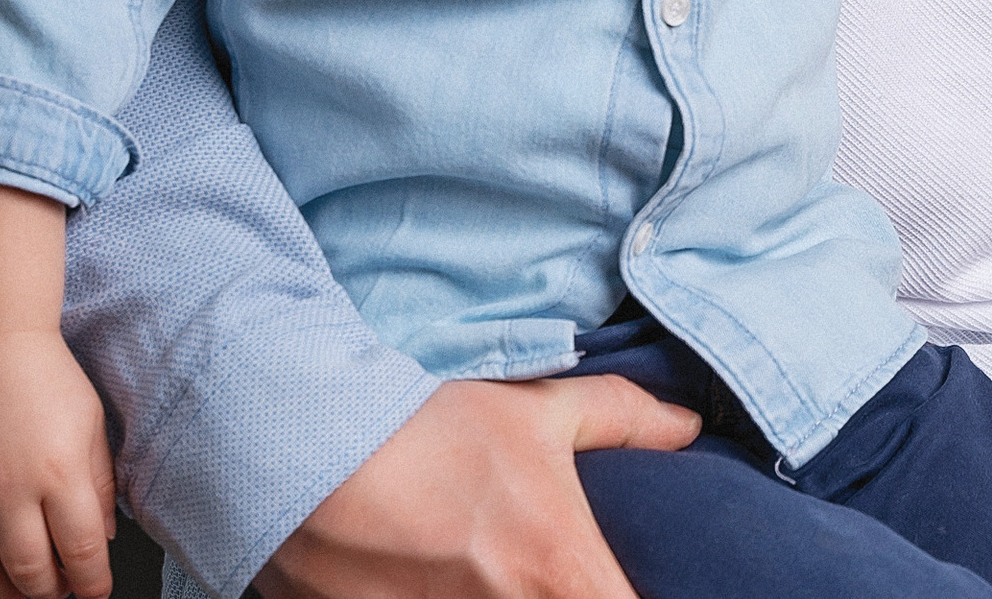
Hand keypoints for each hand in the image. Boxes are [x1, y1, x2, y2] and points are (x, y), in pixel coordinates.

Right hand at [0, 332, 116, 598]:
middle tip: (59, 592)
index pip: (81, 548)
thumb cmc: (47, 377)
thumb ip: (100, 483)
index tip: (95, 592)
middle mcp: (11, 486)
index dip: (91, 581)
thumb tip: (103, 535)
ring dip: (2, 590)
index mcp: (61, 471)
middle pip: (29, 568)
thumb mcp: (91, 425)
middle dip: (47, 592)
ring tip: (19, 591)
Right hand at [253, 374, 701, 598]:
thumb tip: (691, 426)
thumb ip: (626, 419)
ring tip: (491, 575)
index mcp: (561, 575)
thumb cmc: (429, 431)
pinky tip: (438, 584)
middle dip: (569, 597)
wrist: (300, 450)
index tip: (625, 582)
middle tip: (542, 574)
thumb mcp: (540, 411)